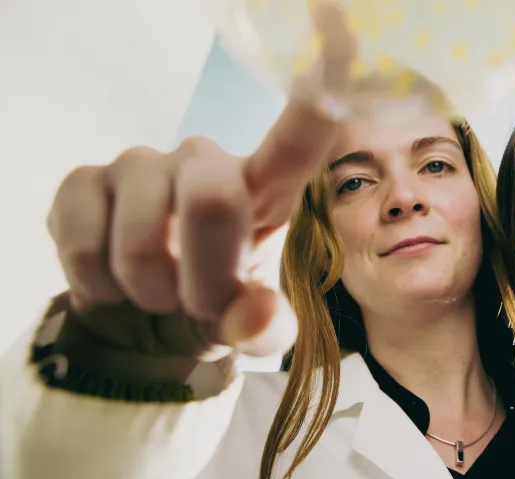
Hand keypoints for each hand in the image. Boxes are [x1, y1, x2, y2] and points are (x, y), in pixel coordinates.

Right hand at [47, 2, 351, 360]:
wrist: (141, 317)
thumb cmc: (212, 301)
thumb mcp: (250, 323)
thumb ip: (265, 327)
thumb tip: (252, 318)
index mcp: (264, 188)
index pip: (302, 132)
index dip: (324, 79)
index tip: (344, 26)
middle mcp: (206, 160)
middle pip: (212, 203)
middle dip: (200, 283)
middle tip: (195, 302)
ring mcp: (141, 164)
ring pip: (142, 240)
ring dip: (149, 291)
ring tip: (156, 291)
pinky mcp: (84, 180)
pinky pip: (85, 245)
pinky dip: (98, 287)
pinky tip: (111, 278)